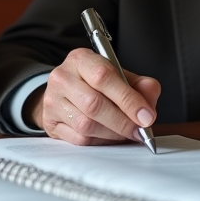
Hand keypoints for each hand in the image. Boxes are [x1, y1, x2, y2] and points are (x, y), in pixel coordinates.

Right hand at [32, 48, 159, 145]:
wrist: (64, 93)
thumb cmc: (95, 84)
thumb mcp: (119, 76)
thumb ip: (140, 86)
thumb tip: (149, 104)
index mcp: (81, 59)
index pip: (104, 77)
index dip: (128, 99)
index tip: (146, 115)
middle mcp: (63, 77)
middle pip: (94, 104)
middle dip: (123, 121)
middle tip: (140, 130)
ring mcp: (53, 100)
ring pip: (86, 125)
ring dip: (112, 133)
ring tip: (125, 132)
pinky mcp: (50, 121)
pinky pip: (79, 139)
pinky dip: (99, 141)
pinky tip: (108, 136)